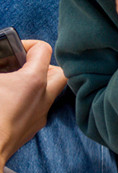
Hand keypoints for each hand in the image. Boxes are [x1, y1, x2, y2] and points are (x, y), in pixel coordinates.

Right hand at [0, 39, 67, 163]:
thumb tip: (1, 65)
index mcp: (32, 81)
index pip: (43, 49)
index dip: (26, 44)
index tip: (10, 49)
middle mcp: (43, 98)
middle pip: (58, 73)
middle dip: (41, 65)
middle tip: (18, 65)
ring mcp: (40, 115)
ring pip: (49, 93)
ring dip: (35, 84)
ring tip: (11, 82)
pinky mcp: (32, 128)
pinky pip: (38, 108)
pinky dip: (28, 100)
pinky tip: (8, 101)